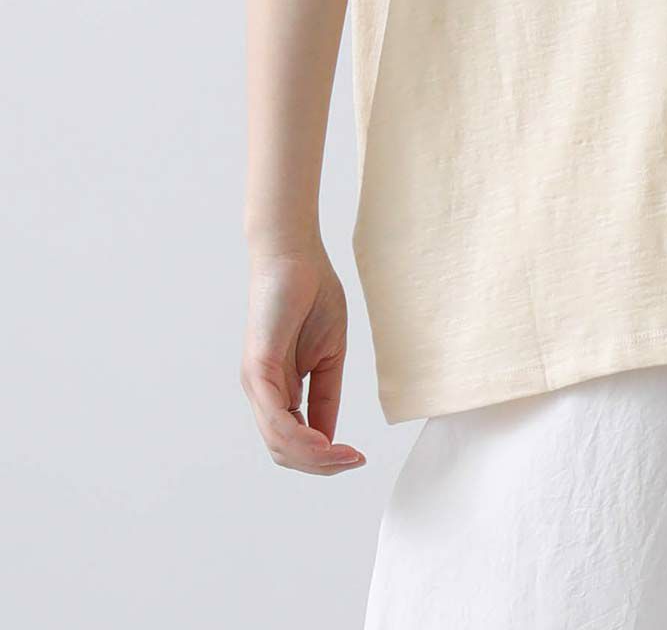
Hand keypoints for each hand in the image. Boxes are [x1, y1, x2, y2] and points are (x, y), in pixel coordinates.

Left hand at [240, 244, 366, 475]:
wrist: (296, 254)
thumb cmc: (312, 294)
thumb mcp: (329, 355)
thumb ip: (325, 395)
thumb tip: (329, 437)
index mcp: (279, 388)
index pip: (294, 440)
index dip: (324, 457)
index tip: (356, 457)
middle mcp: (262, 391)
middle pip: (283, 451)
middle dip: (320, 465)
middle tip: (353, 461)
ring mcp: (256, 382)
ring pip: (278, 442)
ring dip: (314, 458)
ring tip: (344, 457)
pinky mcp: (258, 368)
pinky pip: (275, 417)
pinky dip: (301, 438)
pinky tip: (325, 442)